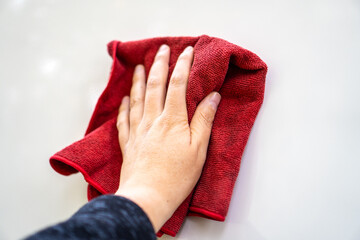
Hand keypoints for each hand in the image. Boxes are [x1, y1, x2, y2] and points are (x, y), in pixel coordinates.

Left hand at [115, 44, 220, 231]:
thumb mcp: (199, 149)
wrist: (148, 196)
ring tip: (139, 66)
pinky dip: (124, 106)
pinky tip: (125, 99)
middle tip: (162, 49)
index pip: (178, 85)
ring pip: (137, 98)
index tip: (187, 51)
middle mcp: (152, 120)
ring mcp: (137, 130)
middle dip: (159, 64)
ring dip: (138, 80)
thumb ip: (204, 120)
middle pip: (155, 86)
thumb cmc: (177, 176)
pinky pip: (124, 119)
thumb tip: (212, 96)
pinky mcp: (128, 142)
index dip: (183, 66)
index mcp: (172, 120)